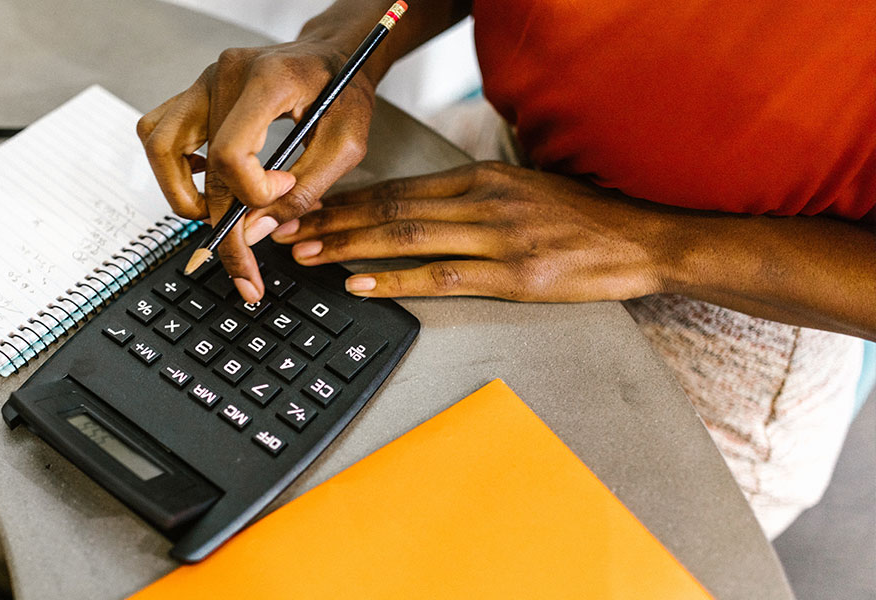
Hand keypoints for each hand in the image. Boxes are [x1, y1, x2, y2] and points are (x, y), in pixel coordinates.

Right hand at [136, 41, 374, 301]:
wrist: (334, 53)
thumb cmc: (343, 91)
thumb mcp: (346, 144)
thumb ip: (304, 191)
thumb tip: (255, 233)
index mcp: (267, 81)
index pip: (231, 153)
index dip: (252, 192)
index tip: (282, 191)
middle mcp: (225, 75)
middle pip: (202, 165)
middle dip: (222, 227)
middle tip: (244, 269)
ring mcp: (203, 81)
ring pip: (160, 147)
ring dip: (181, 194)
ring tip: (215, 219)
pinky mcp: (195, 92)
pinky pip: (158, 132)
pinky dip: (173, 167)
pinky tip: (206, 181)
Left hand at [270, 162, 669, 301]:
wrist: (642, 240)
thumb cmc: (580, 218)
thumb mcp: (522, 188)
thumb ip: (470, 196)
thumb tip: (415, 208)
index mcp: (482, 177)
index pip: (399, 186)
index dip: (346, 199)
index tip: (309, 209)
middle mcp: (485, 200)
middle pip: (391, 208)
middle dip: (332, 221)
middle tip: (287, 231)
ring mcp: (499, 237)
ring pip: (407, 237)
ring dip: (349, 247)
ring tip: (309, 255)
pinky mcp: (515, 276)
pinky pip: (443, 277)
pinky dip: (396, 280)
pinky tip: (361, 284)